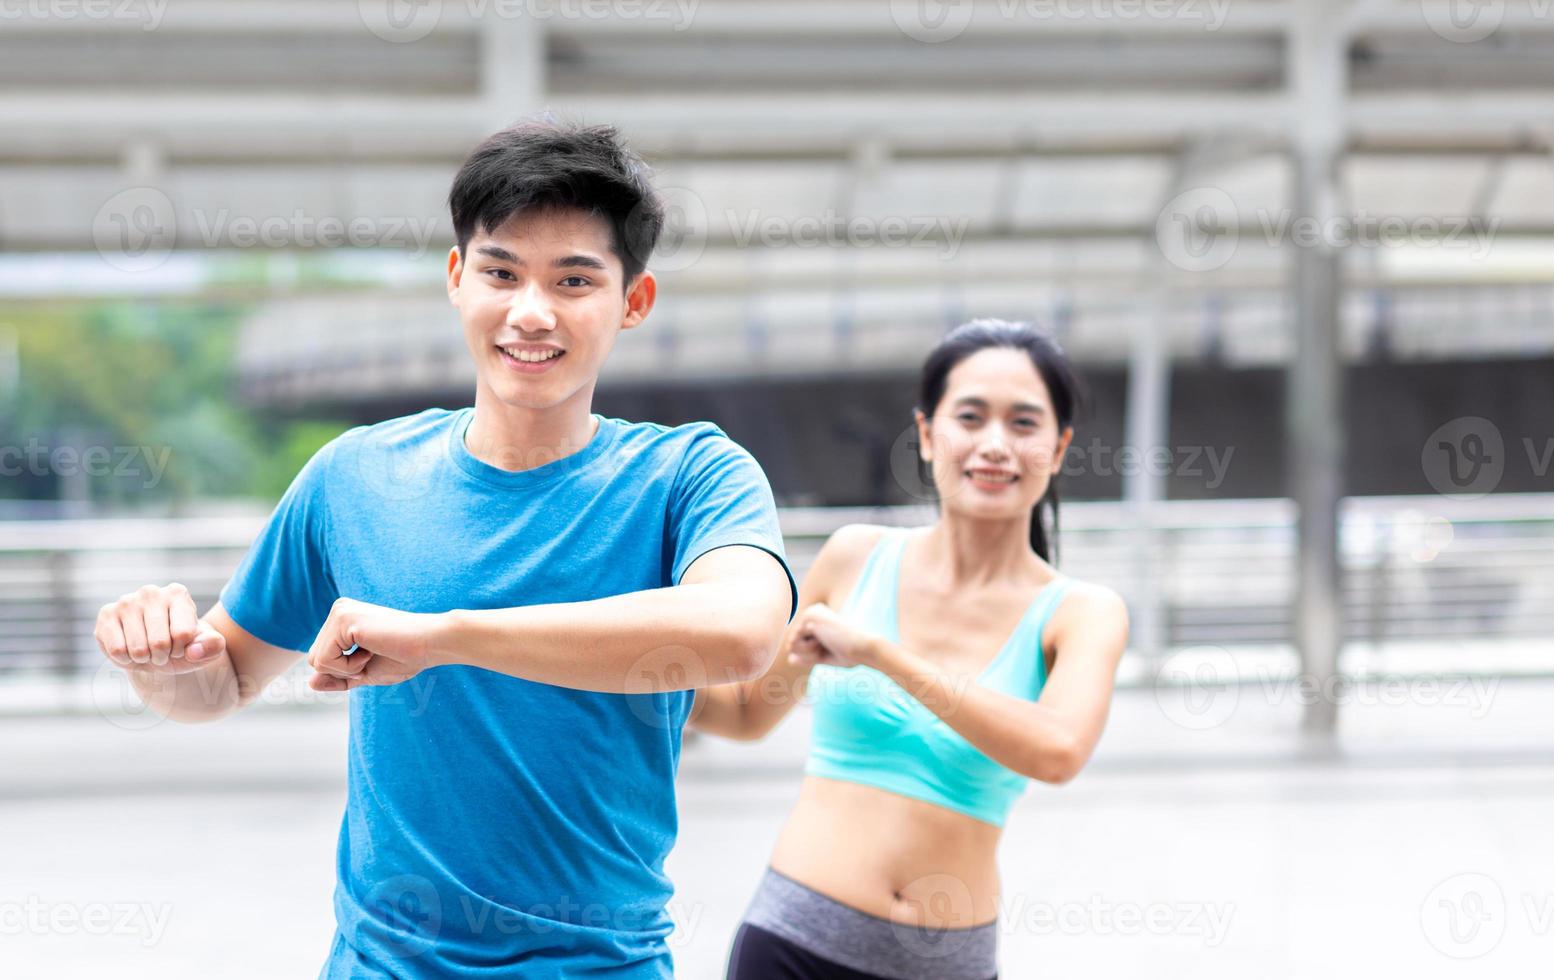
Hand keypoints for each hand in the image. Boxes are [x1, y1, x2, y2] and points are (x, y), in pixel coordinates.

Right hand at [95, 583, 227, 674]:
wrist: (155, 649)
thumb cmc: (183, 645)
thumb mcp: (205, 647)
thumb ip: (213, 646)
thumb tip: (194, 651)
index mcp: (178, 594)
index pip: (183, 634)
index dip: (182, 650)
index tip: (181, 645)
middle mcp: (151, 592)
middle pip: (159, 643)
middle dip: (163, 656)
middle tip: (162, 651)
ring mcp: (126, 601)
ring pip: (137, 649)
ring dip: (144, 659)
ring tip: (147, 649)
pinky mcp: (106, 614)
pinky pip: (117, 651)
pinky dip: (125, 659)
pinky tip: (129, 648)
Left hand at [307, 597, 441, 690]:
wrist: (430, 644)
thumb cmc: (405, 657)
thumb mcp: (365, 672)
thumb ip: (338, 677)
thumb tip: (310, 684)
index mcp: (343, 618)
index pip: (321, 657)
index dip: (344, 671)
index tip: (372, 658)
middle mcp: (338, 610)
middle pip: (314, 659)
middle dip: (343, 671)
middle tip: (373, 657)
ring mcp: (339, 612)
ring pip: (316, 661)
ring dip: (346, 669)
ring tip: (372, 653)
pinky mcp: (342, 620)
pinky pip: (325, 660)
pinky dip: (348, 667)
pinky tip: (371, 650)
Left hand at [786, 602, 878, 669]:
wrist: (862, 649)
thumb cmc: (849, 654)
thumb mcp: (823, 656)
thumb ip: (806, 657)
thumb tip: (790, 659)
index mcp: (817, 620)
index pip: (799, 646)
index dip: (813, 654)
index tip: (832, 649)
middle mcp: (812, 612)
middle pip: (792, 644)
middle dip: (808, 654)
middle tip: (830, 646)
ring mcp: (810, 612)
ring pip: (791, 644)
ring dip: (809, 652)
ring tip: (828, 642)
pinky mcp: (809, 616)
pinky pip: (794, 643)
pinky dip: (809, 649)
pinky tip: (826, 639)